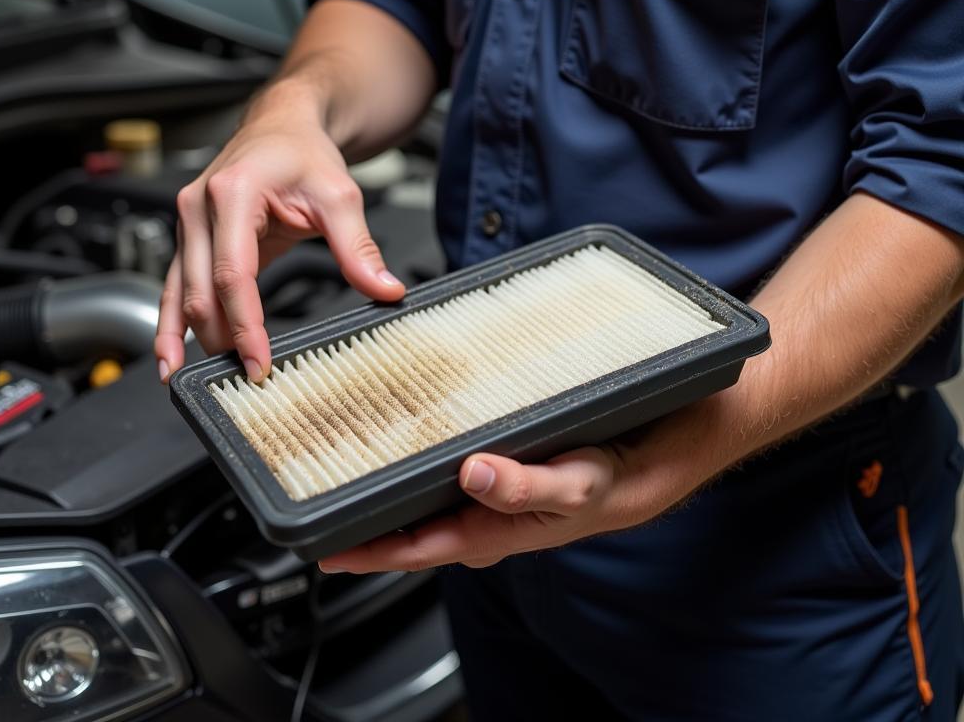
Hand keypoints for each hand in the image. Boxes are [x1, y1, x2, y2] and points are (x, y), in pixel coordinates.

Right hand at [155, 91, 404, 382]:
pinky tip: (169, 355)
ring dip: (188, 338)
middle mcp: (199, 208)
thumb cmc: (304, 154)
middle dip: (222, 338)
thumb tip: (384, 289)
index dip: (245, 325)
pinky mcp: (189, 237)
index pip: (234, 274)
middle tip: (248, 376)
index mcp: (233, 195)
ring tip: (196, 379)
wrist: (282, 126)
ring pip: (180, 292)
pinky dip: (170, 322)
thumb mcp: (339, 196)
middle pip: (202, 289)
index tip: (260, 361)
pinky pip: (174, 285)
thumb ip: (358, 246)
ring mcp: (188, 223)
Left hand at [318, 396, 739, 572]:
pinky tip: (416, 438)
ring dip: (394, 489)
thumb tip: (469, 475)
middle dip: (370, 524)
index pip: (421, 546)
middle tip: (321, 510)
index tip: (325, 550)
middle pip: (417, 524)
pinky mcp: (510, 456)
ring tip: (353, 474)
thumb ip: (525, 486)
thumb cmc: (626, 476)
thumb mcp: (579, 483)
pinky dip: (428, 456)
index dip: (372, 550)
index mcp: (502, 527)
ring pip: (433, 495)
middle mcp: (493, 509)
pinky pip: (456, 463)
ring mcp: (499, 484)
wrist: (667, 443)